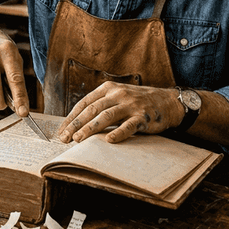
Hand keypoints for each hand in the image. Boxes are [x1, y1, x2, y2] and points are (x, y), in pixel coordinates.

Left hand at [55, 83, 180, 143]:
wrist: (167, 102)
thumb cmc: (138, 102)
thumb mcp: (118, 97)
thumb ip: (101, 106)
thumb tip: (77, 123)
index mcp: (108, 88)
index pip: (85, 103)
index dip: (71, 117)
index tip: (61, 131)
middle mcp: (118, 94)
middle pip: (92, 110)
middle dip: (76, 125)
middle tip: (65, 138)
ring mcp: (131, 105)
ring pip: (106, 117)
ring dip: (90, 128)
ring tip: (78, 139)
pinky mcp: (143, 117)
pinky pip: (128, 126)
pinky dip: (118, 133)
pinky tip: (109, 140)